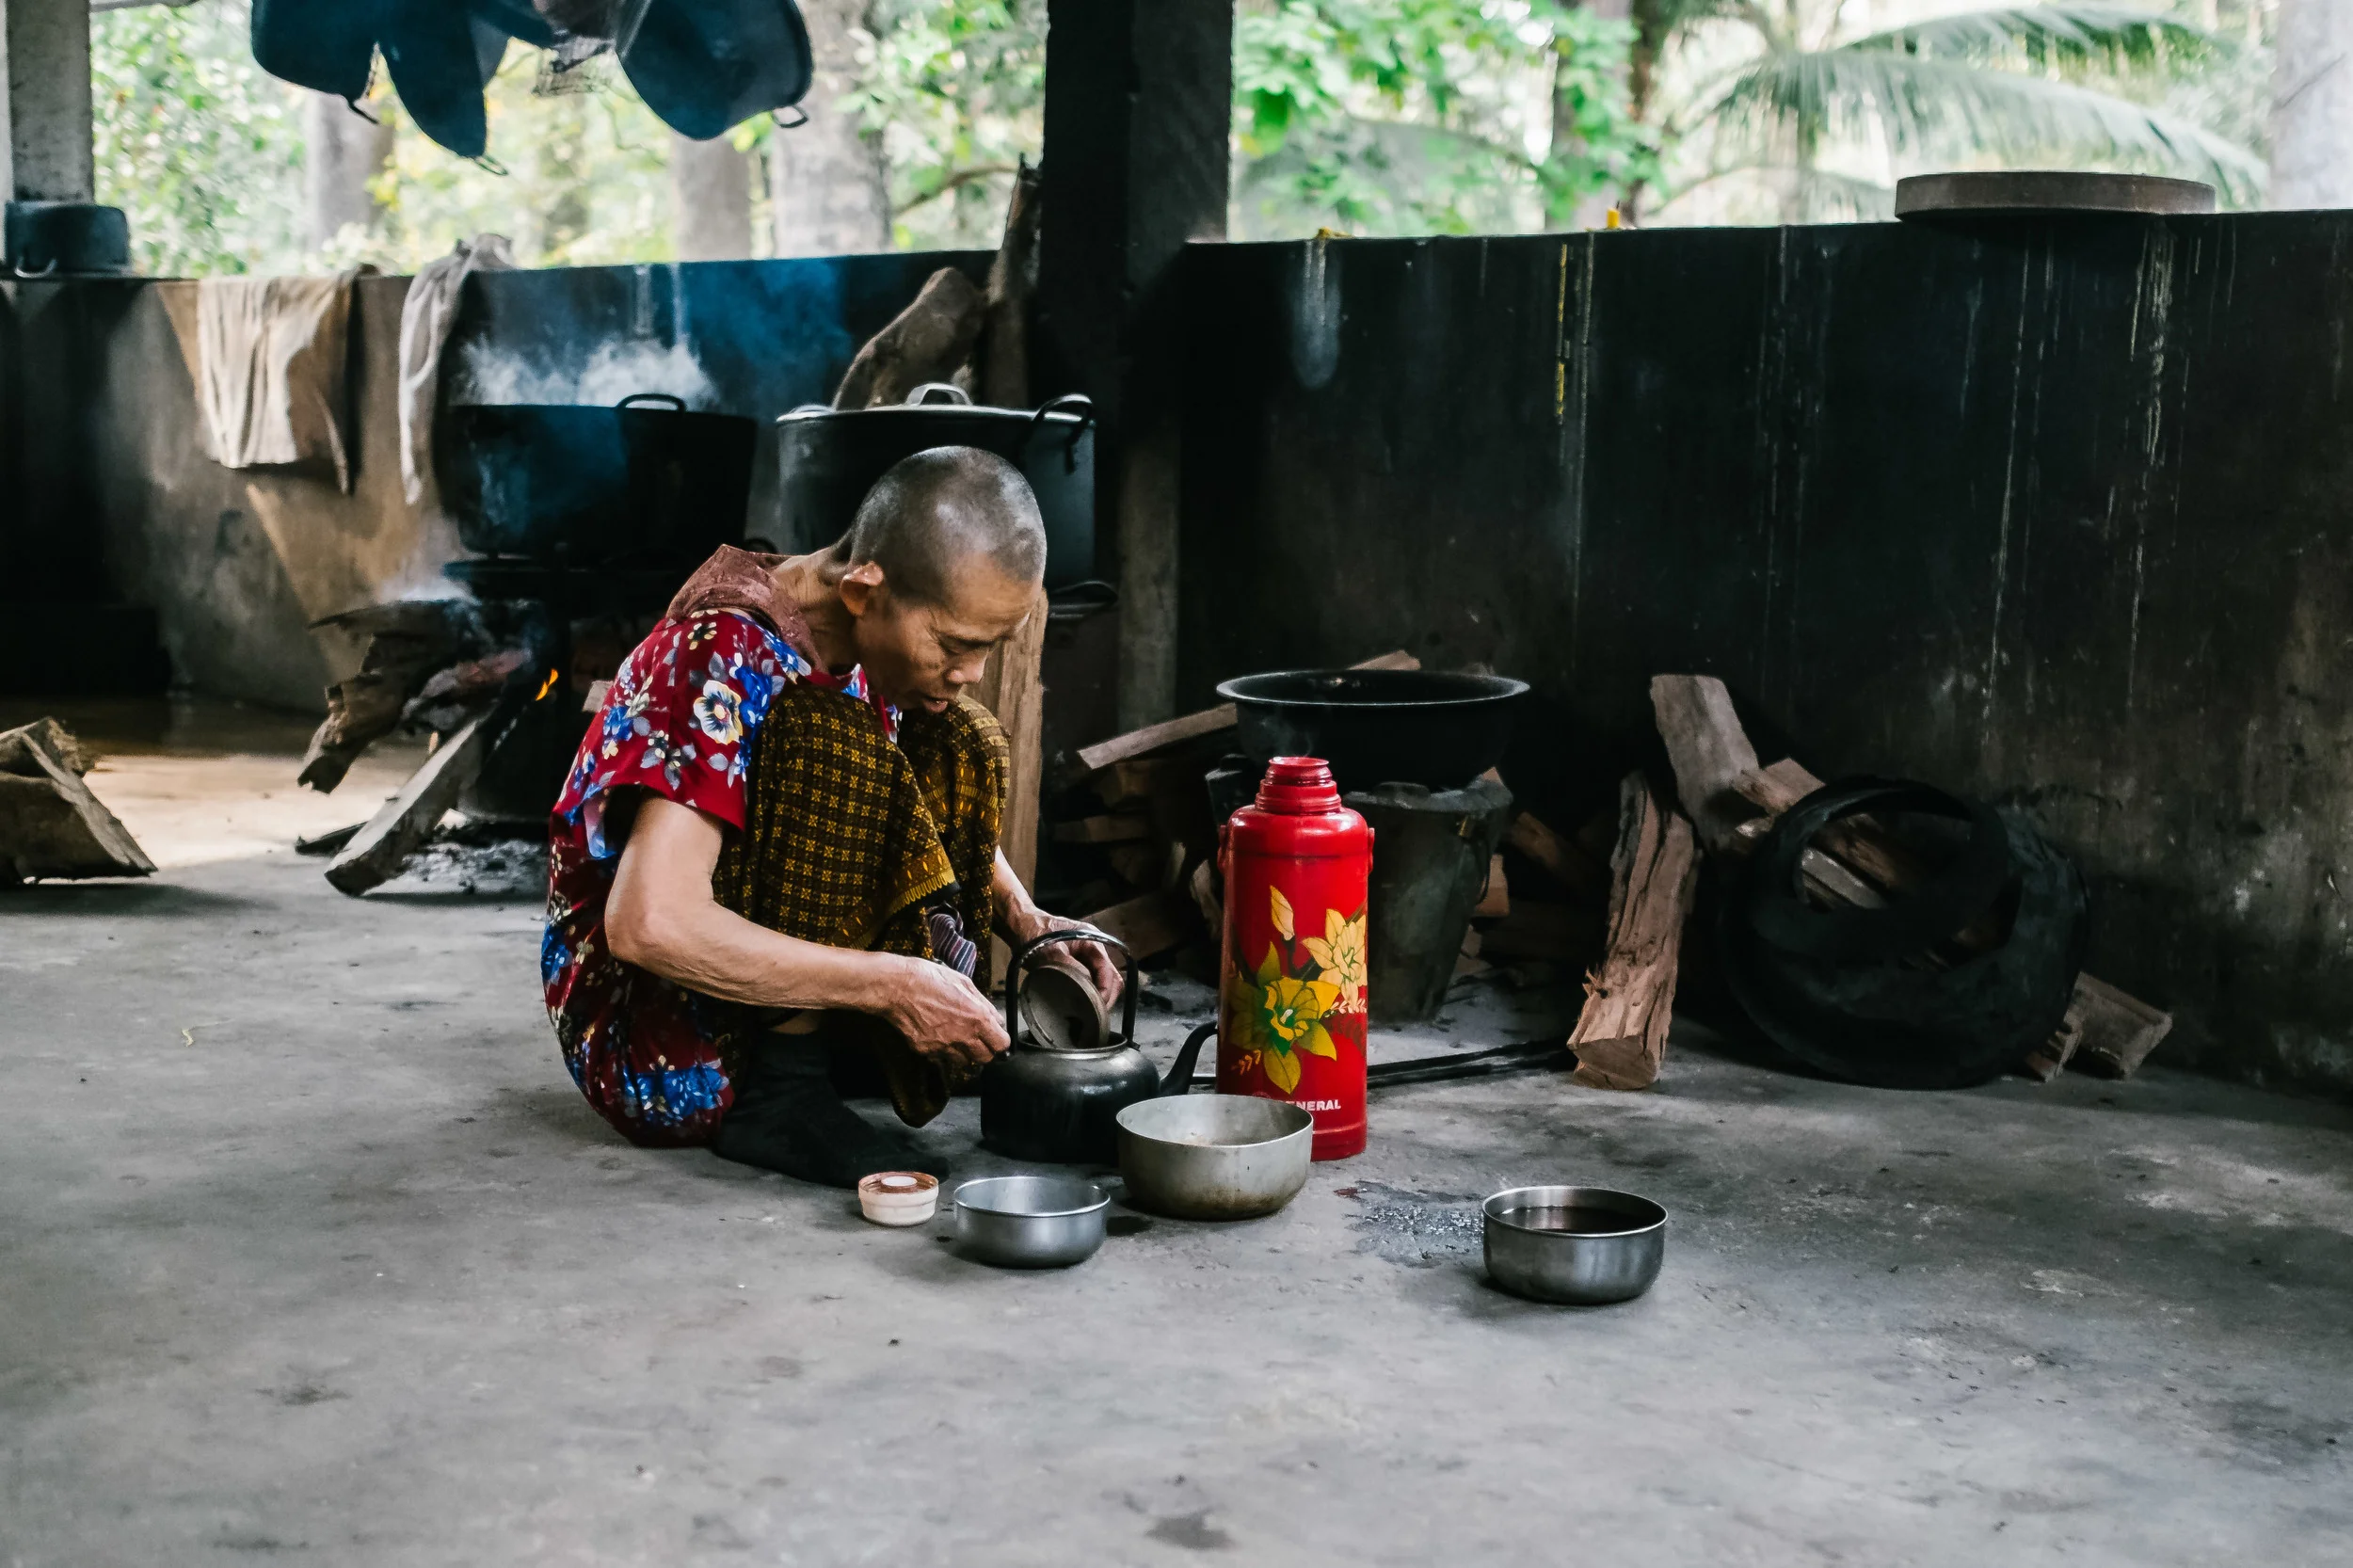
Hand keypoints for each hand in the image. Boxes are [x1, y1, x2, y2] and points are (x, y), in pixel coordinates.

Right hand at [883, 957, 1009, 1073]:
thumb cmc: (929, 978)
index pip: (1001, 1044)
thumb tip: (995, 1018)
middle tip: (978, 1039)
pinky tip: (937, 1034)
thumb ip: (983, 1003)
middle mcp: (964, 1037)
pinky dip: (943, 1051)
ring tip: (956, 1037)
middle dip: (985, 1050)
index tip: (995, 1036)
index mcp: (977, 1018)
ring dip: (964, 1053)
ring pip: (964, 1062)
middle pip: (985, 1059)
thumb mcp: (963, 982)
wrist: (896, 986)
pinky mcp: (926, 1051)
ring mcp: (944, 1047)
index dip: (1000, 1040)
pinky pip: (941, 1058)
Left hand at [1013, 914, 1124, 1009]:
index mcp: (1092, 941)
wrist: (1020, 926)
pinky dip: (1089, 994)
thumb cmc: (1033, 934)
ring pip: (1103, 981)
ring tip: (1089, 1012)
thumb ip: (1070, 967)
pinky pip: (1090, 982)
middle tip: (1094, 1015)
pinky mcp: (1077, 965)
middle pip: (1111, 978)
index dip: (1105, 991)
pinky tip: (1081, 1005)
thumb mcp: (1050, 951)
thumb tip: (1086, 987)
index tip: (1096, 1007)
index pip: (1108, 971)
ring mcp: (1086, 957)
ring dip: (1098, 997)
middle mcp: (1094, 949)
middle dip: (1106, 997)